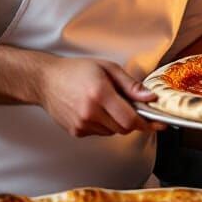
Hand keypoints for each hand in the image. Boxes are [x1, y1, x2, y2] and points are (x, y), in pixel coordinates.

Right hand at [38, 57, 166, 137]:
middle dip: (131, 120)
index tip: (155, 123)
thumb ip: (130, 85)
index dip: (145, 123)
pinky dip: (103, 124)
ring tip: (105, 104)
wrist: (46, 81)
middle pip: (124, 128)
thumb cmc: (77, 70)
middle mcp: (90, 112)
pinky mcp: (76, 132)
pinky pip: (100, 133)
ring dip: (116, 122)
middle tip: (128, 106)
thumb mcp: (108, 68)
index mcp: (100, 93)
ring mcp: (82, 124)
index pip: (130, 119)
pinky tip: (94, 110)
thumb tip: (150, 98)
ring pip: (112, 132)